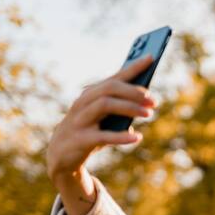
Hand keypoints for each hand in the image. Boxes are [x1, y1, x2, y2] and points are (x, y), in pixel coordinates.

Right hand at [46, 53, 156, 186]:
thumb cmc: (88, 132)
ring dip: (129, 107)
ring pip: (104, 105)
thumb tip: (145, 105)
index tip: (151, 57)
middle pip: (109, 88)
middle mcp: (83, 103)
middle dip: (133, 91)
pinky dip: (121, 136)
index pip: (114, 77)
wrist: (60, 156)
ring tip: (148, 114)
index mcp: (91, 95)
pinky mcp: (80, 139)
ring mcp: (79, 120)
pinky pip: (102, 136)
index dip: (132, 67)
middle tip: (153, 100)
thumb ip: (120, 110)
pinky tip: (137, 137)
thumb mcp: (104, 119)